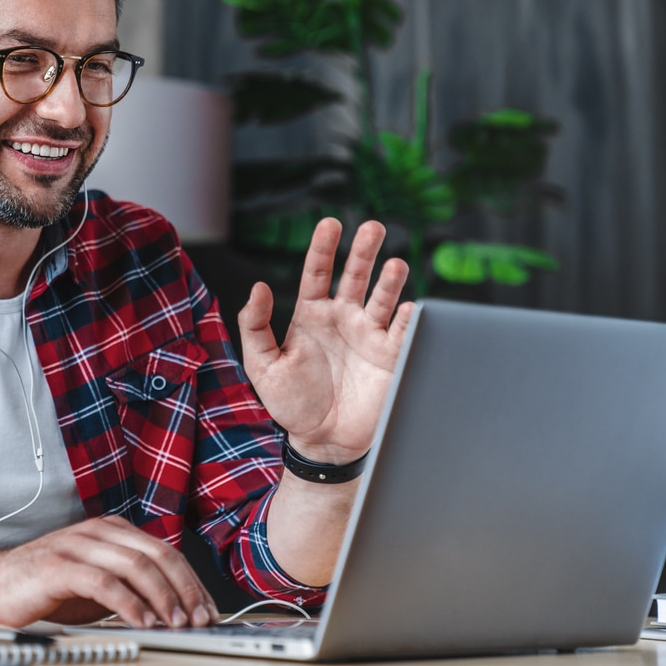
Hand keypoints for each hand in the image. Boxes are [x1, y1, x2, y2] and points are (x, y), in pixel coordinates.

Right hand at [0, 516, 217, 628]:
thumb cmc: (46, 587)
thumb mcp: (98, 583)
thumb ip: (130, 585)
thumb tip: (175, 608)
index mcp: (111, 530)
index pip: (164, 551)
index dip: (191, 581)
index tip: (207, 609)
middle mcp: (97, 532)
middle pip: (156, 555)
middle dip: (184, 589)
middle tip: (199, 618)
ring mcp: (77, 545)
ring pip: (135, 565)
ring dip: (162, 597)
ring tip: (175, 622)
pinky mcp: (58, 567)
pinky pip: (104, 583)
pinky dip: (129, 604)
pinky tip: (142, 621)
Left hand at [238, 218, 412, 463]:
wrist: (322, 441)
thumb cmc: (290, 403)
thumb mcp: (262, 365)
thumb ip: (255, 326)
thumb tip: (258, 287)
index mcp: (311, 315)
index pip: (317, 273)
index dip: (323, 248)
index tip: (331, 224)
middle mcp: (343, 319)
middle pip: (356, 276)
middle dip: (364, 251)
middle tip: (373, 227)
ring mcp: (369, 335)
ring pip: (383, 298)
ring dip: (390, 280)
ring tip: (395, 264)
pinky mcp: (391, 357)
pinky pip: (403, 332)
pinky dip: (409, 318)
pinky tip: (409, 307)